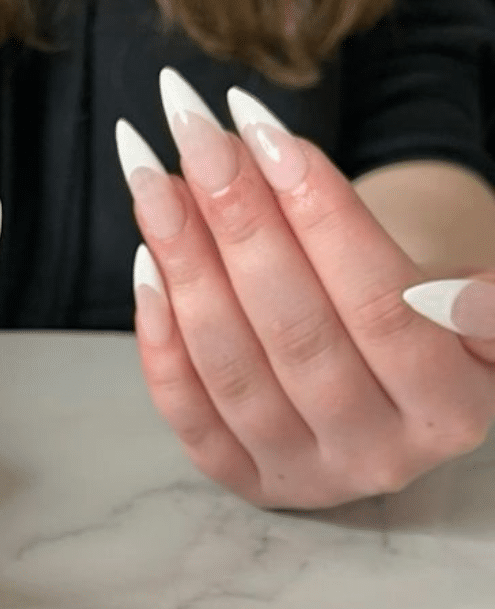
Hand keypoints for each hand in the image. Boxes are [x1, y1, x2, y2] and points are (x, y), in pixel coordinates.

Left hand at [117, 68, 494, 509]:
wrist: (383, 395)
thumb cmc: (415, 322)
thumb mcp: (466, 296)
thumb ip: (465, 291)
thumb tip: (442, 288)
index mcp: (452, 408)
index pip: (380, 304)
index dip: (320, 212)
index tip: (263, 130)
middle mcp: (377, 454)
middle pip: (295, 331)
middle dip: (237, 222)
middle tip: (194, 137)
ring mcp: (304, 475)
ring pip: (232, 368)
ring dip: (185, 266)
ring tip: (155, 182)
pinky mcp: (243, 478)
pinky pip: (187, 412)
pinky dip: (159, 337)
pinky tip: (147, 262)